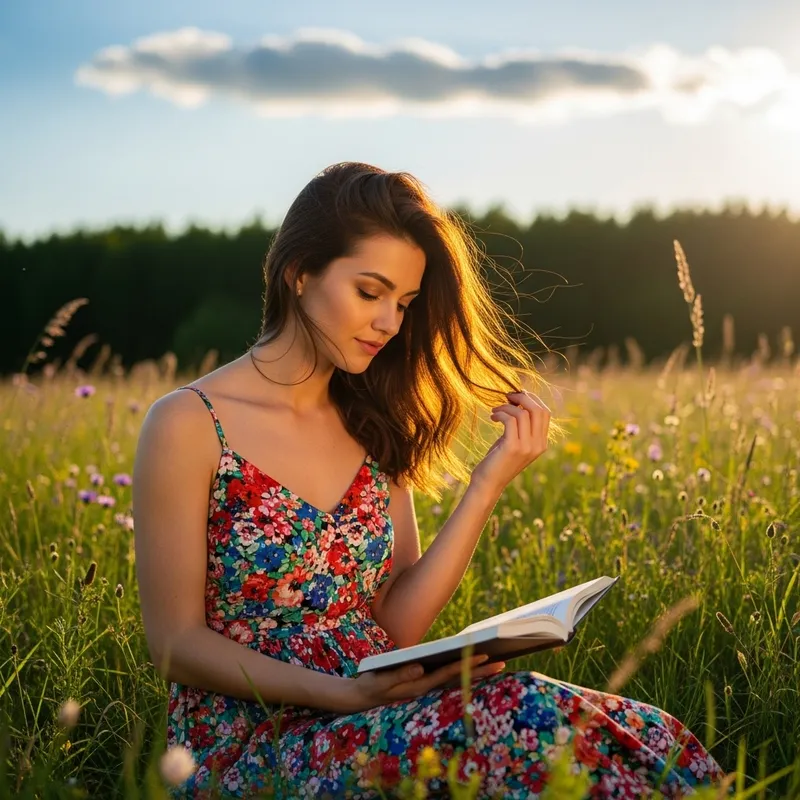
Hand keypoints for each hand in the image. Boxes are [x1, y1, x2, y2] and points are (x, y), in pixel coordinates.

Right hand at [339, 655, 505, 713]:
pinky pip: (448, 681)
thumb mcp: (382, 679)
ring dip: (475, 674)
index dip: (467, 665)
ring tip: (495, 666)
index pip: (449, 674)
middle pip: (459, 679)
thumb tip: (421, 668)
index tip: (485, 657)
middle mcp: (427, 688)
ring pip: (456, 681)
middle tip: (503, 663)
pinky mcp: (424, 686)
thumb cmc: (372, 685)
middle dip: (480, 672)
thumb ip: (400, 674)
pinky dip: (463, 675)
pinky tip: (473, 670)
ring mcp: (427, 689)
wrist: (362, 697)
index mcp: (420, 685)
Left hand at [470, 390, 550, 496]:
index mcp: (541, 443)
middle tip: (507, 396)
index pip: (545, 412)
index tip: (516, 397)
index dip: (532, 399)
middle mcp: (538, 445)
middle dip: (522, 397)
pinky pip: (510, 420)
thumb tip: (518, 400)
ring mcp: (527, 447)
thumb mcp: (514, 441)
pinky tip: (492, 417)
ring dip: (507, 406)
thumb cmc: (498, 460)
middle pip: (539, 409)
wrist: (488, 484)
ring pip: (523, 413)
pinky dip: (501, 413)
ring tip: (495, 410)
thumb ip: (521, 426)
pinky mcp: (513, 447)